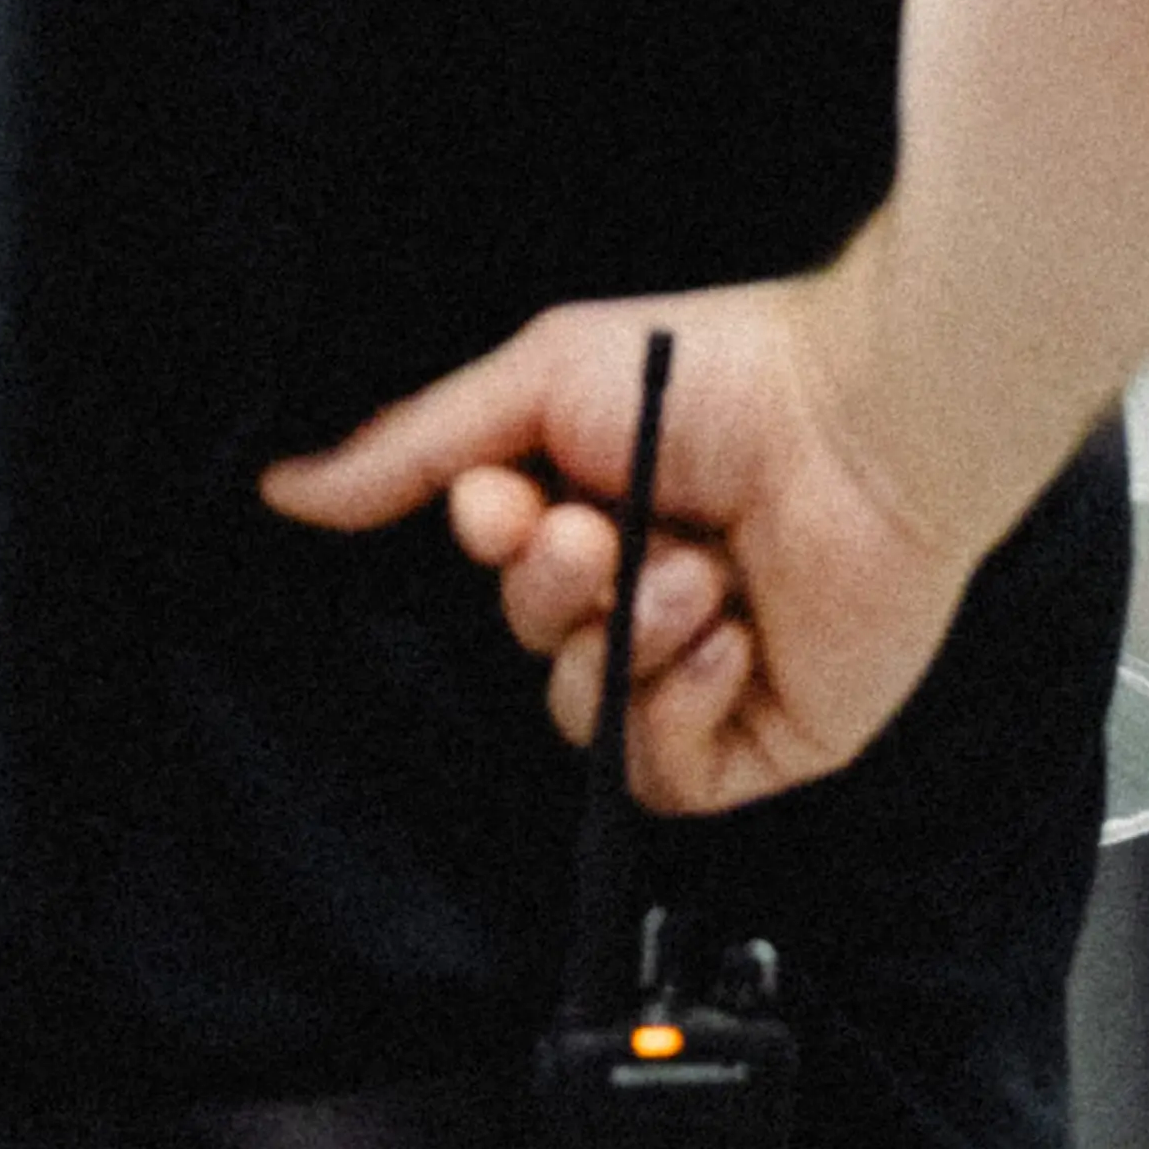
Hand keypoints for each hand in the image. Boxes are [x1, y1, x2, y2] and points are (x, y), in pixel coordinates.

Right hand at [260, 259, 989, 813]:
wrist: (864, 430)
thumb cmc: (721, 374)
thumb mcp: (539, 381)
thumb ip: (412, 447)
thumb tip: (284, 488)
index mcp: (603, 504)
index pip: (497, 567)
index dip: (489, 543)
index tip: (509, 501)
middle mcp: (648, 587)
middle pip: (531, 642)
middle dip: (554, 589)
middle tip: (603, 531)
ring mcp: (702, 668)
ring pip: (584, 715)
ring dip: (626, 636)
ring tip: (698, 571)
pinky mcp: (758, 734)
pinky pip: (661, 774)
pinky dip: (680, 703)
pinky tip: (731, 631)